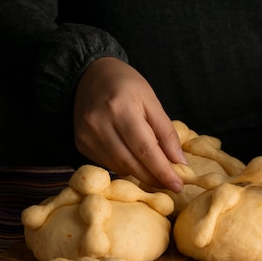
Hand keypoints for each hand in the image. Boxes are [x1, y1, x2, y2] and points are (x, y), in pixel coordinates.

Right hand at [73, 57, 186, 191]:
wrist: (90, 75)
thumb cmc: (127, 85)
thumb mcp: (152, 101)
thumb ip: (166, 132)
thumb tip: (180, 162)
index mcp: (121, 108)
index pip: (146, 149)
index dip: (163, 171)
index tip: (178, 185)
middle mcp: (100, 123)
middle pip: (131, 163)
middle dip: (154, 177)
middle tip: (171, 184)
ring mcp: (87, 135)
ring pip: (119, 167)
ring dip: (140, 174)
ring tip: (154, 170)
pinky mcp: (81, 143)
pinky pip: (108, 164)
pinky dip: (124, 166)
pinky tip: (133, 158)